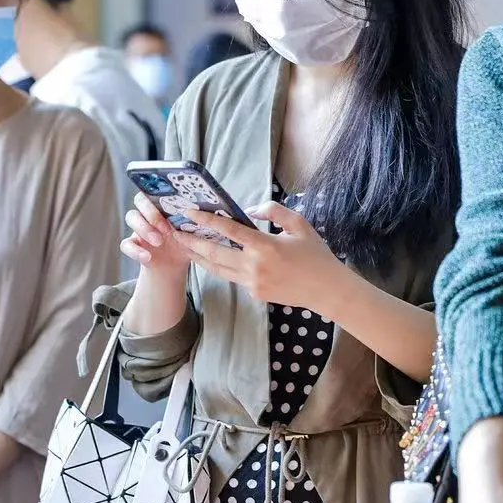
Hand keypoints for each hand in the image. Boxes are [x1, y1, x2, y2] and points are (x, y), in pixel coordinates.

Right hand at [120, 192, 195, 273]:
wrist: (175, 262)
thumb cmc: (185, 240)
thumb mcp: (192, 230)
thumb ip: (195, 220)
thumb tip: (206, 212)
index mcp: (163, 204)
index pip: (154, 189)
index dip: (160, 196)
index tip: (172, 207)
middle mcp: (148, 212)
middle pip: (140, 201)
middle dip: (152, 212)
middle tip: (165, 228)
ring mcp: (138, 227)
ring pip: (131, 217)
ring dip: (144, 228)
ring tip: (158, 242)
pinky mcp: (133, 244)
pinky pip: (125, 244)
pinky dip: (135, 250)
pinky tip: (147, 257)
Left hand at [179, 199, 344, 316]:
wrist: (326, 290)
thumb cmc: (315, 255)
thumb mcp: (299, 224)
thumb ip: (274, 211)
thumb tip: (251, 209)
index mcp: (265, 245)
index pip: (228, 231)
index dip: (206, 221)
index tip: (190, 213)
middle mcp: (254, 266)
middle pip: (214, 253)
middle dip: (192, 242)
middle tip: (175, 232)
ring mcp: (252, 283)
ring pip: (218, 269)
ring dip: (200, 257)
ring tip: (185, 246)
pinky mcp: (254, 293)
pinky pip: (233, 277)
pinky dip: (220, 267)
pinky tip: (211, 259)